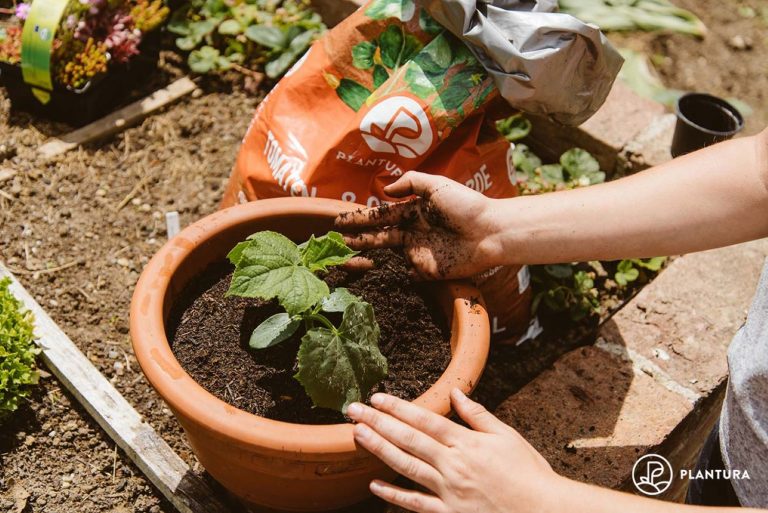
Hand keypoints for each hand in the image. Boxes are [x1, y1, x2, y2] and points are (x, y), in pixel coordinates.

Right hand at [335, 172, 502, 279]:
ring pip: (386, 255)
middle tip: (336, 240)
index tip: (340, 221)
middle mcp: (413, 232)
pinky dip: (385, 275)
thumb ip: (410, 184)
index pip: (382, 216)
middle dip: (358, 237)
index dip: (361, 218)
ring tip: (344, 256)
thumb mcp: (436, 185)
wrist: (489, 232)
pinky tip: (367, 275)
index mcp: (414, 212)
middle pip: (379, 236)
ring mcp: (419, 253)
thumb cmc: (465, 205)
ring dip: (366, 255)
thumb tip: (384, 191)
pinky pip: (402, 274)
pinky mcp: (427, 271)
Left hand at [346, 389, 563, 512]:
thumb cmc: (528, 473)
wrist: (544, 512)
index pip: (425, 420)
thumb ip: (477, 415)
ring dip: (378, 450)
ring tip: (357, 435)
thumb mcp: (507, 436)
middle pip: (408, 440)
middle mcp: (452, 465)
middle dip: (378, 422)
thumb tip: (455, 392)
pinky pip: (415, 505)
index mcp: (466, 443)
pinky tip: (374, 485)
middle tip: (353, 410)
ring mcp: (448, 492)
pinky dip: (393, 495)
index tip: (377, 398)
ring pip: (406, 467)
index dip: (398, 408)